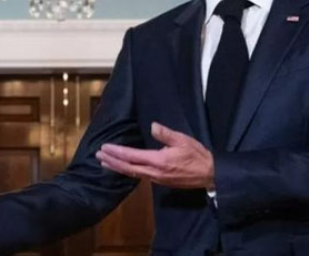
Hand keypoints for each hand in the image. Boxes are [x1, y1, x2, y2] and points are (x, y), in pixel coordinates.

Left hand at [96, 122, 214, 188]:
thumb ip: (166, 134)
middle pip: (128, 168)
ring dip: (117, 167)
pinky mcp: (160, 181)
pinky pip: (140, 176)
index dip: (117, 152)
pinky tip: (123, 168)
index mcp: (158, 161)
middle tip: (98, 155)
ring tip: (105, 162)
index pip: (132, 156)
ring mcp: (157, 179)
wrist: (210, 175)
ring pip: (132, 174)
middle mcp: (154, 172)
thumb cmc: (197, 155)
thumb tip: (152, 126)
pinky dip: (128, 171)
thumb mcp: (183, 140)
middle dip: (112, 161)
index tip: (105, 147)